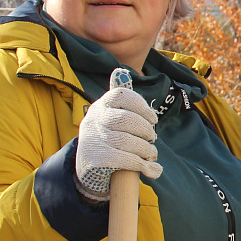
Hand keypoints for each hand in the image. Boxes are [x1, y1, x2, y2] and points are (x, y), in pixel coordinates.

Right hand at [75, 72, 161, 201]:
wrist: (87, 168)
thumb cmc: (107, 138)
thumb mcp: (109, 117)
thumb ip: (120, 100)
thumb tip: (121, 71)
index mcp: (100, 106)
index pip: (120, 95)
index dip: (141, 106)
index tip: (153, 118)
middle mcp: (94, 120)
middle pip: (126, 119)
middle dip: (145, 130)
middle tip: (152, 138)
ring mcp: (93, 139)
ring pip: (126, 141)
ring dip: (146, 149)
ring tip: (151, 154)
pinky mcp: (95, 159)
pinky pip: (123, 159)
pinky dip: (141, 165)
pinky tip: (149, 169)